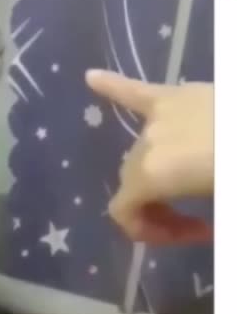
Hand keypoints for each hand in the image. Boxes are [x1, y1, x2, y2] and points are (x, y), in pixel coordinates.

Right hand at [85, 70, 213, 244]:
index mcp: (151, 174)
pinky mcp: (174, 95)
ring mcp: (160, 116)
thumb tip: (200, 230)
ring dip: (156, 172)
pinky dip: (113, 86)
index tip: (192, 235)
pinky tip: (91, 77)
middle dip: (156, 206)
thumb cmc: (234, 172)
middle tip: (197, 219)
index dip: (149, 232)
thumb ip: (185, 224)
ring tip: (193, 183)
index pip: (123, 211)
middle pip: (132, 182)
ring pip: (140, 151)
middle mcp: (145, 144)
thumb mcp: (219, 210)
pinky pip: (136, 91)